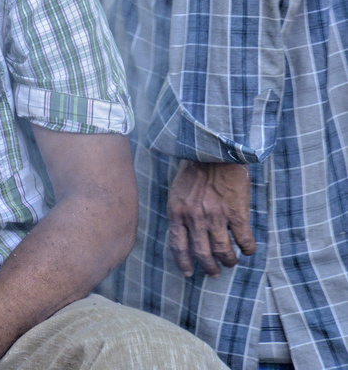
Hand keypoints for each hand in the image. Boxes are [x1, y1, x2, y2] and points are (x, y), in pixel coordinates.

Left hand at [167, 160, 255, 276]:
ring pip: (223, 251)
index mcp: (177, 212)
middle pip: (201, 253)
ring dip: (229, 261)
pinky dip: (247, 249)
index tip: (188, 273)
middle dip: (209, 267)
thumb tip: (184, 233)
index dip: (183, 262)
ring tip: (231, 262)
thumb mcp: (177, 192)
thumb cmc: (195, 171)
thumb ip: (180, 213)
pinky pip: (244, 240)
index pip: (178, 245)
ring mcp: (216, 217)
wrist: (215, 153)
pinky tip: (248, 250)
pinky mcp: (236, 214)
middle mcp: (195, 218)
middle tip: (215, 272)